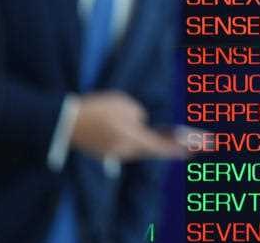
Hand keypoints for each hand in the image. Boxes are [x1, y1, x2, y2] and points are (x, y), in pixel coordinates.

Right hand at [70, 91, 187, 160]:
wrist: (64, 121)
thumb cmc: (98, 108)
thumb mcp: (124, 104)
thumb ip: (138, 116)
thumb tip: (140, 123)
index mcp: (132, 139)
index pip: (161, 146)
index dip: (179, 148)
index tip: (195, 149)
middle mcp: (125, 151)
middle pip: (152, 150)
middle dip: (171, 145)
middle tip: (192, 144)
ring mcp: (114, 154)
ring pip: (138, 148)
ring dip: (152, 142)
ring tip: (171, 139)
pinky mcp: (104, 152)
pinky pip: (125, 146)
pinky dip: (135, 140)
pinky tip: (141, 134)